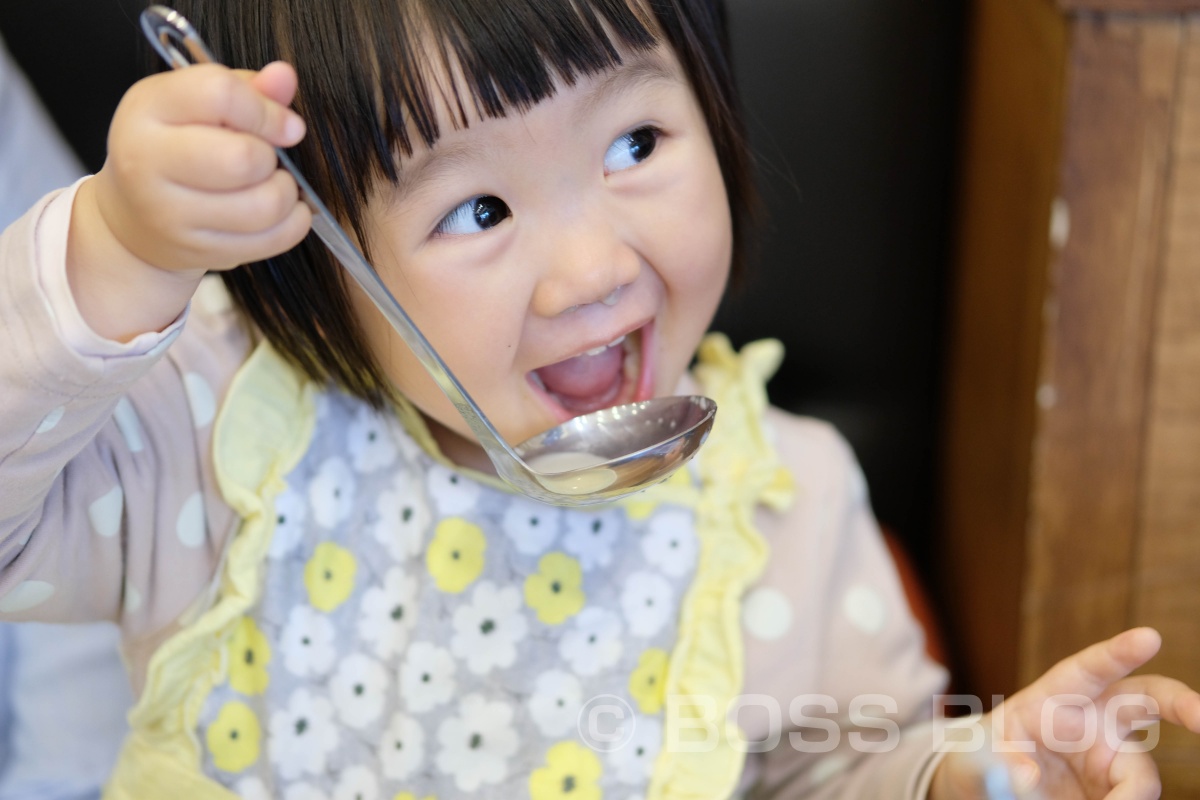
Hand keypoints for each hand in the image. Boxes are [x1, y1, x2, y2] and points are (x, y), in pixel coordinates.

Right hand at [67, 62, 311, 338]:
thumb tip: (284, 77)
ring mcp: (168, 213)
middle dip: (272, 158)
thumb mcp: (196, 104)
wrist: (133, 215)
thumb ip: (245, 88)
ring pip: (264, 206)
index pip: (221, 95)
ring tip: (274, 184)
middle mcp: (147, 160)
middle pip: (243, 159)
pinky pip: (271, 241)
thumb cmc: (176, 146)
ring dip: (287, 193)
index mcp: (147, 108)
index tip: (284, 125)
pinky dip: (292, 224)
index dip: (266, 110)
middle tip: (267, 159)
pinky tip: (283, 212)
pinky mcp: (197, 251)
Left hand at [931, 628, 1199, 799]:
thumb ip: (990, 766)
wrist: (990, 791)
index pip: (1088, 669)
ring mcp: (1112, 757)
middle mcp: (1093, 722)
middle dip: (1182, 704)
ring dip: (1128, 797)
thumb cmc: (980, 763)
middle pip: (1148, 701)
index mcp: (1054, 696)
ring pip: (1141, 775)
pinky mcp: (1117, 789)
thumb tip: (1024, 776)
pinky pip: (1133, 799)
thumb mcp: (969, 760)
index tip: (1150, 637)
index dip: (1118, 652)